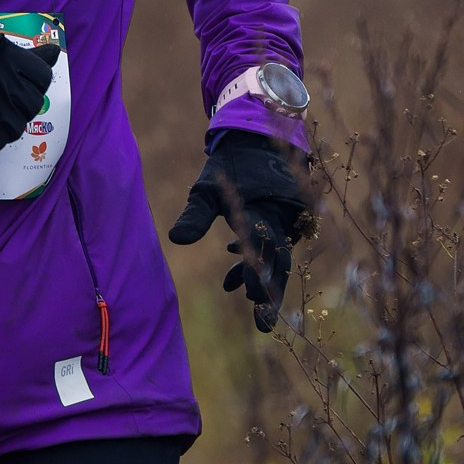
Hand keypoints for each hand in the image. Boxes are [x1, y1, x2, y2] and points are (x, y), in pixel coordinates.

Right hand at [0, 31, 56, 153]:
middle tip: (0, 97)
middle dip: (20, 104)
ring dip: (6, 122)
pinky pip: (1, 141)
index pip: (43, 76)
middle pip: (34, 103)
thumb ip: (30, 57)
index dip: (33, 82)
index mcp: (10, 59)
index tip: (18, 82)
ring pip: (19, 126)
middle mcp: (7, 83)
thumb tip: (55, 52)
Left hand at [167, 128, 312, 332]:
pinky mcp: (285, 219)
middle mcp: (283, 217)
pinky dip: (256, 260)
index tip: (253, 304)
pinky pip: (274, 246)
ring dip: (260, 277)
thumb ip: (195, 215)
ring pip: (277, 257)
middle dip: (271, 294)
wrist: (256, 138)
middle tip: (264, 325)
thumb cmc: (228, 164)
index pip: (261, 252)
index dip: (255, 279)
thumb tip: (176, 241)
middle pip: (279, 263)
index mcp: (264, 210)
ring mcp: (288, 219)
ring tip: (241, 296)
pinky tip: (232, 273)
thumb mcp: (206, 187)